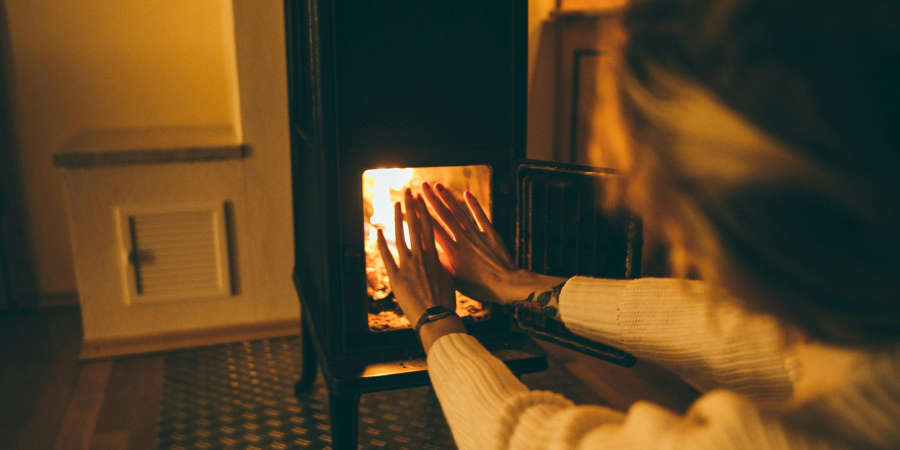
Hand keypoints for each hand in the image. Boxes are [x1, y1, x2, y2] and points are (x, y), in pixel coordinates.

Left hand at [377, 189, 457, 330]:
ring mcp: (407, 266)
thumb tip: (438, 257)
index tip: (422, 199)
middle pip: (415, 226)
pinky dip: (381, 243)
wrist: (436, 317)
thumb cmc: (445, 302)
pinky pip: (386, 256)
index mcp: (435, 257)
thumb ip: (441, 265)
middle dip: (411, 207)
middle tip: (408, 192)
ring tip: (395, 205)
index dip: (425, 212)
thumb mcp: (449, 279)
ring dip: (397, 219)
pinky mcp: (396, 278)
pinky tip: (376, 230)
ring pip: (401, 237)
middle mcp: (421, 258)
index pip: (429, 228)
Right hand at [421, 182, 523, 303]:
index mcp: (451, 252)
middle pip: (444, 215)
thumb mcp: (455, 280)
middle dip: (431, 199)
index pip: (432, 229)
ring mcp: (477, 234)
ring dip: (448, 197)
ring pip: (459, 212)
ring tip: (438, 185)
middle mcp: (462, 239)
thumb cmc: (479, 288)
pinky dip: (473, 204)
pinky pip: (480, 215)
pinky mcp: (490, 233)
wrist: (506, 285)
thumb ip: (442, 265)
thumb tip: (430, 253)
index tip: (412, 204)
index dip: (421, 215)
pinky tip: (467, 192)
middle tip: (421, 186)